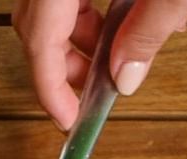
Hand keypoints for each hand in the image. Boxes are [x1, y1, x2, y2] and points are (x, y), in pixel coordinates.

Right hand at [13, 0, 186, 129]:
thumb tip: (125, 77)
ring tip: (115, 58)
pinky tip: (123, 23)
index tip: (68, 119)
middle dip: (63, 63)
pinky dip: (92, 10)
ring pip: (51, 6)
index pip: (40, 37)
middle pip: (37, 22)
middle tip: (93, 93)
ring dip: (79, 37)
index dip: (49, 85)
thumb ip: (148, 29)